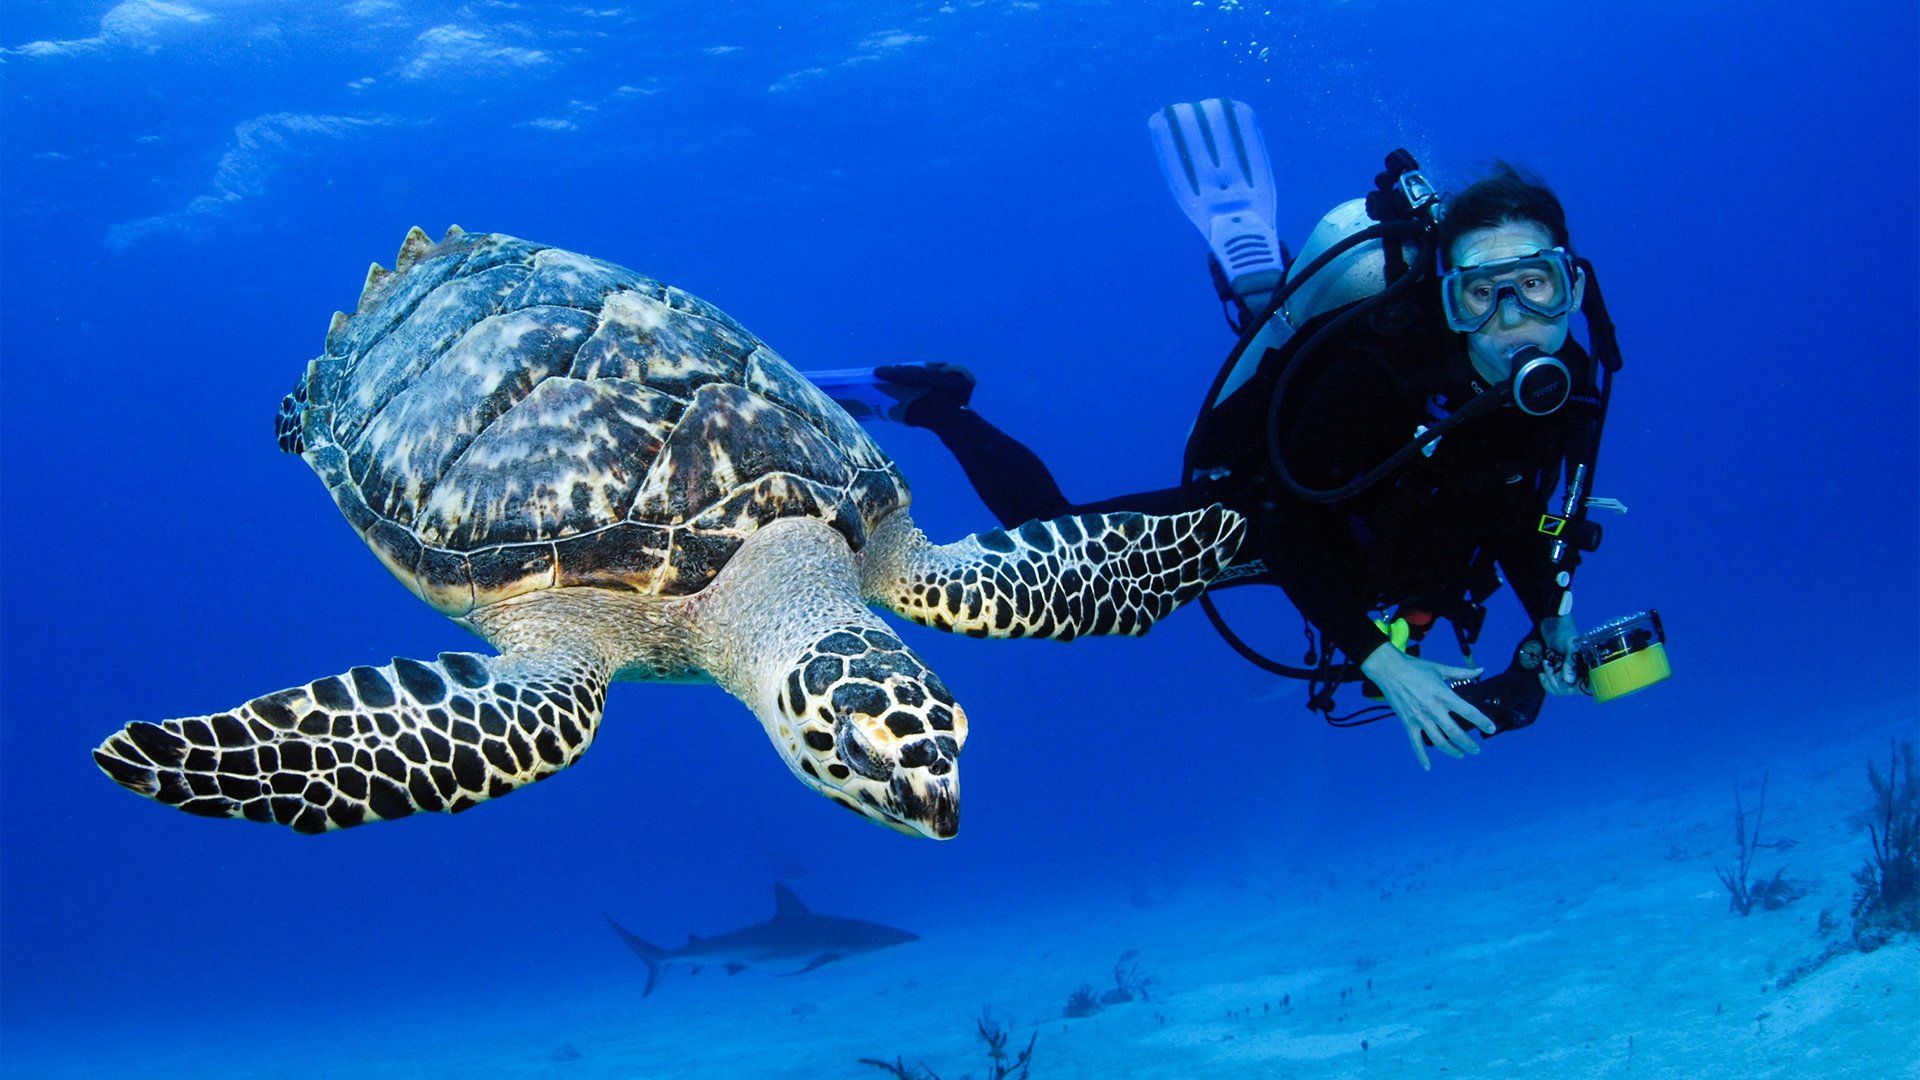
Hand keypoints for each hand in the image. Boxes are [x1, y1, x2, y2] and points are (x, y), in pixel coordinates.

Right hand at [1359, 643, 1496, 770]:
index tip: (1491, 729)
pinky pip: (1416, 743)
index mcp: (1444, 695)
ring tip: (1461, 754)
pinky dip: (1421, 756)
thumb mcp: (1440, 668)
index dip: (1482, 721)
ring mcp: (1420, 718)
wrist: (1389, 669)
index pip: (1468, 712)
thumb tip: (1481, 670)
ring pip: (1439, 741)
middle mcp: (1433, 710)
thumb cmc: (1415, 667)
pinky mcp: (1408, 723)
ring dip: (1452, 750)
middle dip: (1468, 744)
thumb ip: (1462, 672)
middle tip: (1476, 750)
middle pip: (1455, 732)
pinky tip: (1428, 766)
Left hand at [1538, 615, 1581, 695]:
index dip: (1576, 687)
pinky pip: (1552, 687)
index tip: (1565, 681)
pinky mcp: (1559, 677)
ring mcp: (1570, 677)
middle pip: (1569, 690)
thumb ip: (1571, 662)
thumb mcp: (1570, 645)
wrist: (1553, 630)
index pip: (1588, 687)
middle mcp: (1581, 675)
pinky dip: (1545, 682)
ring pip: (1559, 690)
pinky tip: (1541, 674)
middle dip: (1555, 680)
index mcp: (1589, 669)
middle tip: (1550, 666)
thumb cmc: (1566, 635)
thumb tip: (1568, 681)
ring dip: (1549, 679)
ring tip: (1546, 664)